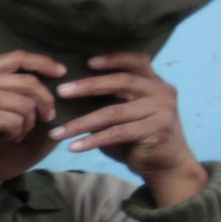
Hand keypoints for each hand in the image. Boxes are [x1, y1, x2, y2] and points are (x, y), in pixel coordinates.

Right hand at [0, 50, 59, 171]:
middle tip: (48, 115)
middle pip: (28, 83)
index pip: (16, 57)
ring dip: (28, 123)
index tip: (59, 71)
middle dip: (45, 100)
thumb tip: (15, 98)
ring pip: (25, 105)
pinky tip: (4, 140)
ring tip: (17, 134)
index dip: (42, 62)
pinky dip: (15, 134)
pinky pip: (15, 123)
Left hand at [58, 53, 206, 206]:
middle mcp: (161, 91)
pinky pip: (118, 133)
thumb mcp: (122, 113)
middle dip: (88, 86)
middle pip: (121, 82)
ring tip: (56, 133)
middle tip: (60, 92)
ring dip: (81, 123)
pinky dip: (93, 140)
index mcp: (154, 82)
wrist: (164, 163)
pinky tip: (73, 147)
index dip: (114, 58)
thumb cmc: (136, 136)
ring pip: (114, 112)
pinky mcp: (158, 129)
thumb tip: (67, 92)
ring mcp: (163, 109)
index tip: (87, 62)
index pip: (137, 60)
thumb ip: (107, 100)